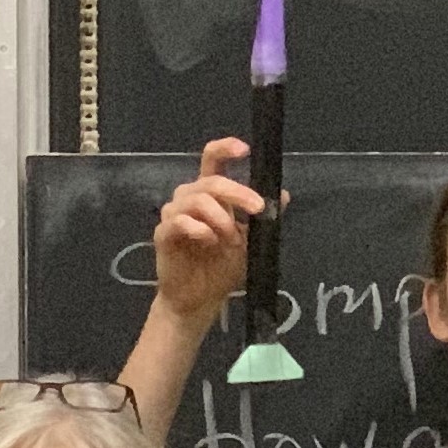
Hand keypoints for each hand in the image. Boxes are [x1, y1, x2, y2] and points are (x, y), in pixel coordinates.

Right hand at [149, 136, 268, 324]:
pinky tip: (210, 241)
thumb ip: (262, 218)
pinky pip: (180, 221)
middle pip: (211, 180)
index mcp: (208, 194)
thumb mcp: (250, 242)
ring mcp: (174, 214)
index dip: (226, 148)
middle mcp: (189, 197)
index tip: (245, 150)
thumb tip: (283, 195)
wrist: (200, 300)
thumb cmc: (221, 269)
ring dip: (221, 218)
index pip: (212, 160)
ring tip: (231, 240)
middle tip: (257, 209)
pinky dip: (200, 229)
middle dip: (238, 192)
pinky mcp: (163, 233)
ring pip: (197, 199)